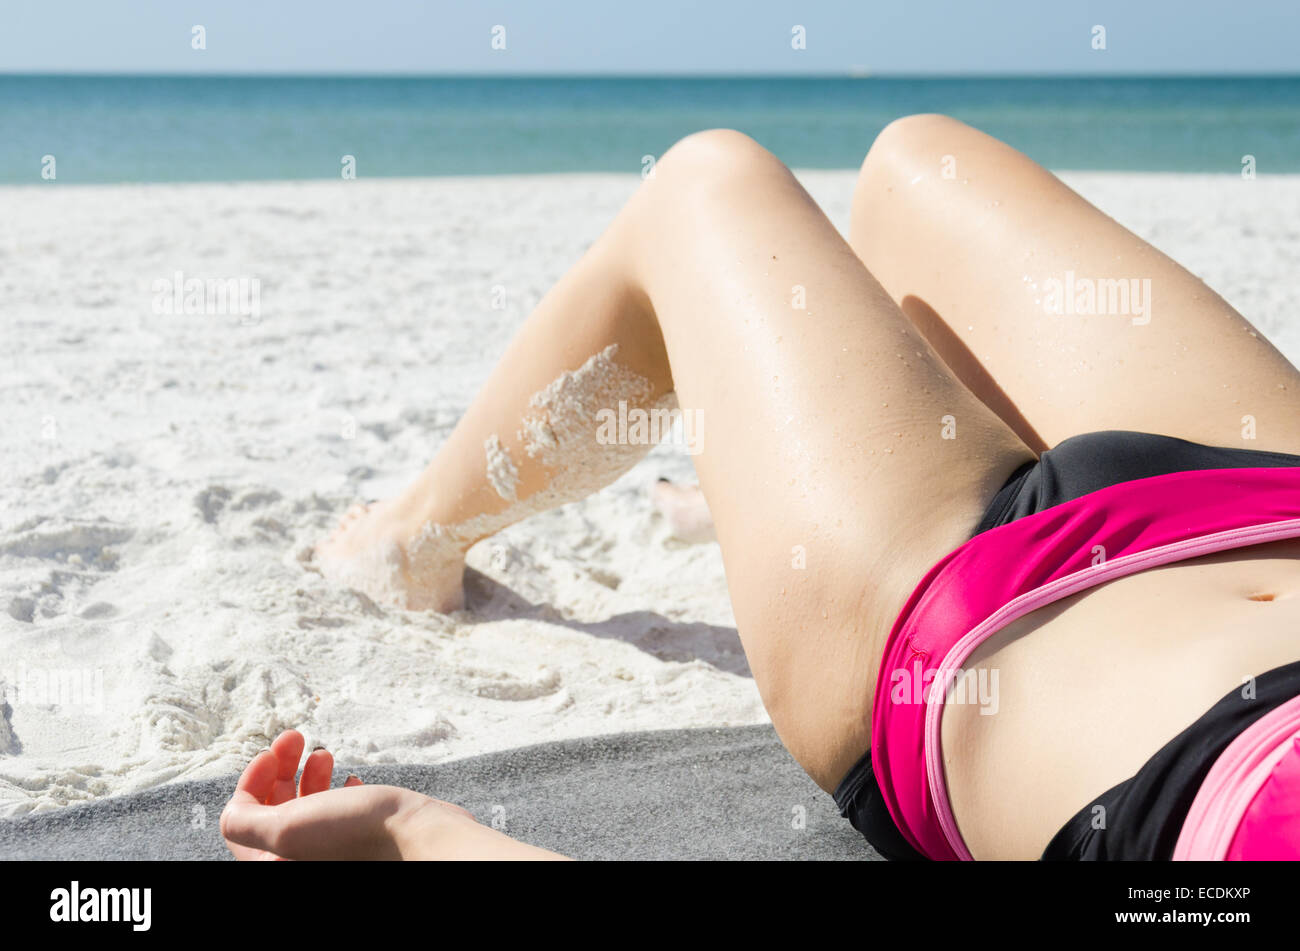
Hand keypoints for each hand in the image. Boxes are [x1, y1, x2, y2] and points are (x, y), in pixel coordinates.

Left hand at [219, 729, 474, 860]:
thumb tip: (234, 811)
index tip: (271, 753)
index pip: (241, 822)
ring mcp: (331, 851)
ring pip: (307, 806)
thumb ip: (244, 822)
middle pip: (274, 810)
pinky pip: (338, 813)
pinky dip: (338, 790)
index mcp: (275, 863)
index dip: (251, 781)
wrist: (419, 838)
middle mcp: (301, 860)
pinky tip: (351, 781)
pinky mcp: (360, 839)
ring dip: (309, 774)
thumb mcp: (283, 827)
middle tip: (295, 738)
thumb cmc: (355, 835)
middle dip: (281, 769)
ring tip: (325, 754)